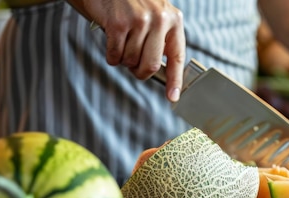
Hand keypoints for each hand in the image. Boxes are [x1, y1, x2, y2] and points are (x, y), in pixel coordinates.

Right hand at [69, 0, 184, 101]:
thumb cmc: (133, 1)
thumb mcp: (156, 14)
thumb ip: (162, 38)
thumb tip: (159, 69)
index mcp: (173, 20)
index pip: (177, 56)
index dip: (175, 80)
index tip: (173, 97)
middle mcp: (159, 20)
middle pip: (151, 65)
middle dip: (140, 72)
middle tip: (134, 66)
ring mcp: (139, 21)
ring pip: (131, 61)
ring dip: (123, 60)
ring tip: (122, 43)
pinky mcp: (118, 23)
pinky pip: (115, 54)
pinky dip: (111, 55)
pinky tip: (112, 42)